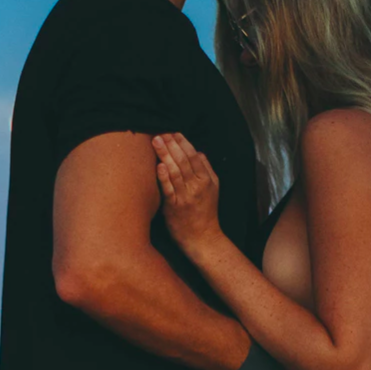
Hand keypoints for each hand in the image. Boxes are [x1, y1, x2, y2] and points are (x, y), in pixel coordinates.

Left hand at [151, 133, 222, 252]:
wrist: (203, 238)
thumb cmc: (206, 212)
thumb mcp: (213, 189)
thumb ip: (206, 169)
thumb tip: (198, 152)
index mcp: (206, 180)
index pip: (194, 156)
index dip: (183, 142)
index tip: (173, 131)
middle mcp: (197, 186)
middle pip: (183, 161)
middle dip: (171, 144)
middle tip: (161, 131)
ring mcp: (185, 197)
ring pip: (175, 171)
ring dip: (165, 154)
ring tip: (156, 141)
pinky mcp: (174, 207)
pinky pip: (169, 189)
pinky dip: (164, 177)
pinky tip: (159, 166)